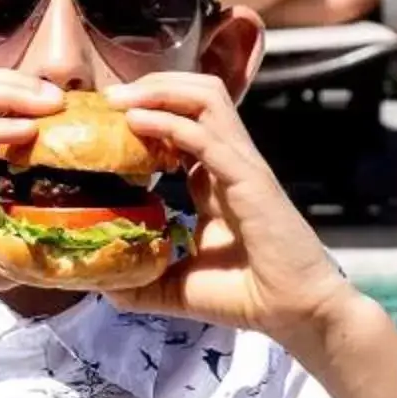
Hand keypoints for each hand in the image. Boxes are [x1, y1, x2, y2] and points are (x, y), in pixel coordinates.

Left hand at [105, 71, 359, 356]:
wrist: (294, 312)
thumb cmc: (245, 295)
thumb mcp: (177, 287)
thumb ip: (141, 283)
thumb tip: (102, 287)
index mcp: (214, 179)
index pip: (182, 124)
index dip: (147, 112)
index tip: (106, 118)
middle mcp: (229, 163)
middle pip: (196, 96)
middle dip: (151, 85)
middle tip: (109, 95)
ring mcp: (241, 166)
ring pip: (206, 99)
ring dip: (159, 90)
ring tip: (120, 98)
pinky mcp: (249, 179)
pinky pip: (206, 137)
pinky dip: (169, 122)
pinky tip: (136, 121)